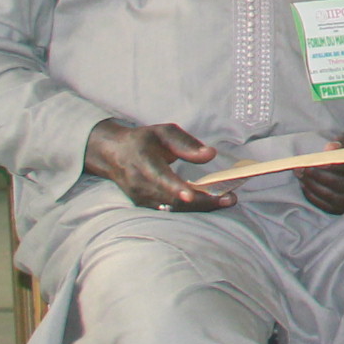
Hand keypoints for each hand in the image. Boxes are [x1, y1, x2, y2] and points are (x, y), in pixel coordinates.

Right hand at [84, 119, 232, 211]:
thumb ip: (186, 144)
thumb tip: (210, 155)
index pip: (159, 178)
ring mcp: (141, 198)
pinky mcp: (145, 205)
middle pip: (171, 199)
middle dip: (201, 201)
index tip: (190, 195)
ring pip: (173, 208)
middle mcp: (139, 184)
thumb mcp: (164, 132)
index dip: (174, 188)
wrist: (114, 154)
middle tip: (229, 199)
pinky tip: (212, 204)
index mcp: (143, 162)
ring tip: (227, 201)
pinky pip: (170, 211)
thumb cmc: (144, 140)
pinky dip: (191, 209)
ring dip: (200, 207)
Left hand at [298, 118, 343, 215]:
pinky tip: (308, 187)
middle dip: (321, 178)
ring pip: (340, 200)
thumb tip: (330, 149)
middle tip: (302, 168)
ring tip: (301, 175)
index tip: (317, 162)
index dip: (337, 166)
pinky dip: (319, 200)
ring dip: (317, 189)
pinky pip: (336, 208)